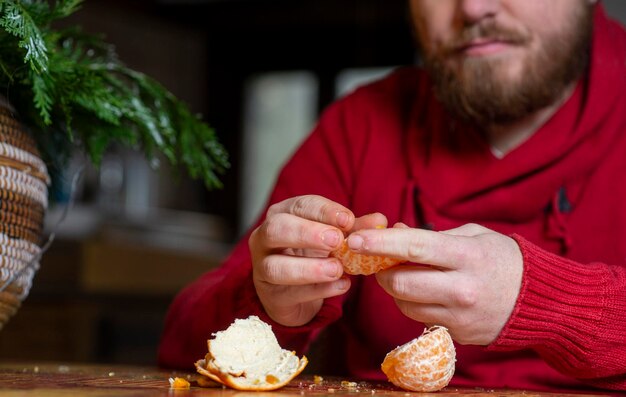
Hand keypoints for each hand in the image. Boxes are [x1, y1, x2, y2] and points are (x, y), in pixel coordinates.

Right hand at [249, 195, 387, 326]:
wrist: (293, 293)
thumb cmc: (312, 255)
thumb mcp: (334, 239)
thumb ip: (355, 229)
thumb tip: (380, 220)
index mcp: (282, 214)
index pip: (300, 205)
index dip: (324, 211)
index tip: (348, 220)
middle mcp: (265, 238)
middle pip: (277, 229)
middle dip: (307, 233)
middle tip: (336, 241)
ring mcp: (262, 268)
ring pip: (276, 266)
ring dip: (309, 268)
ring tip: (337, 269)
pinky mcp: (271, 297)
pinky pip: (290, 293)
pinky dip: (318, 290)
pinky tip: (340, 286)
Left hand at [346, 223, 523, 344]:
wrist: (540, 301)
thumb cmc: (502, 260)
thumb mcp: (473, 235)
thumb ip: (431, 235)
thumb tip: (394, 231)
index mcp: (467, 255)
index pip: (413, 248)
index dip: (379, 243)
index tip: (355, 239)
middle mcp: (462, 287)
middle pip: (400, 283)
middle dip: (381, 271)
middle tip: (379, 262)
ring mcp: (459, 315)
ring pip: (404, 304)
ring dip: (394, 289)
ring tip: (406, 275)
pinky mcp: (457, 333)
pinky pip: (418, 317)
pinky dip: (411, 303)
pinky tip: (423, 291)